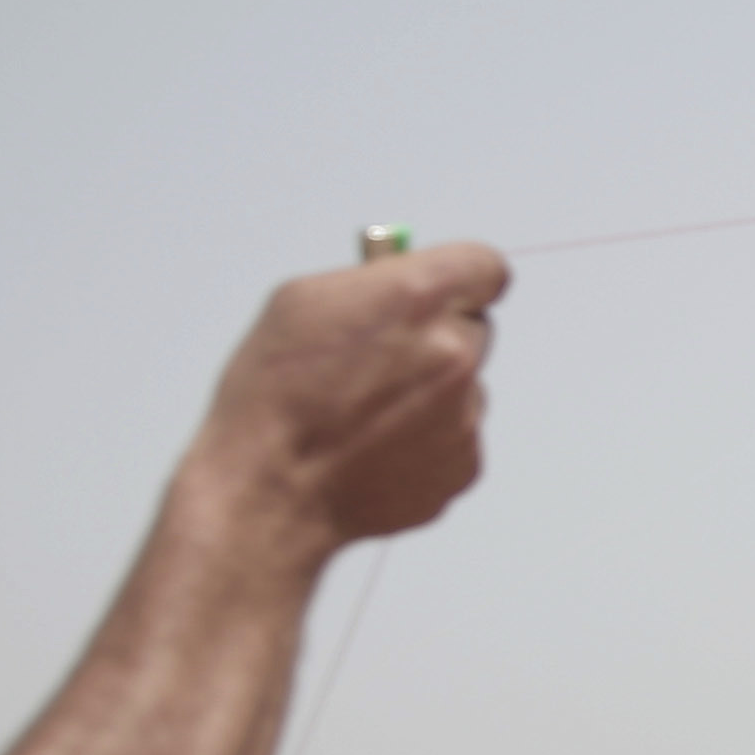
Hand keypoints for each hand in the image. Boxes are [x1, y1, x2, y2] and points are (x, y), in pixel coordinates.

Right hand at [182, 244, 507, 566]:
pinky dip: (427, 439)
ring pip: (465, 387)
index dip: (460, 277)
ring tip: (366, 413)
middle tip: (384, 357)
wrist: (270, 489)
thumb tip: (405, 279)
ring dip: (431, 392)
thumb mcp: (304, 301)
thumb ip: (372, 280)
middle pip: (475, 328)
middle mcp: (453, 353)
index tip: (441, 289)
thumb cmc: (274, 396)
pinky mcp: (465, 466)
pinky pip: (457, 438)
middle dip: (438, 335)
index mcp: (417, 298)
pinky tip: (376, 446)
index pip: (485, 265)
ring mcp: (466, 415)